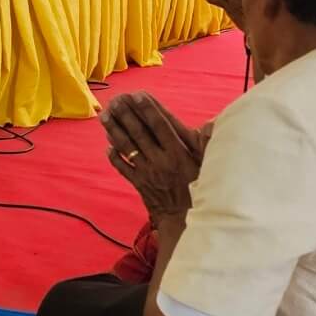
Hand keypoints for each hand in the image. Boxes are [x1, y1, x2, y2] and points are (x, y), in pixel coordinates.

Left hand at [102, 92, 203, 220]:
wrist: (186, 220)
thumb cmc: (200, 190)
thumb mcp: (207, 167)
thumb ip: (206, 145)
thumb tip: (210, 125)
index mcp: (178, 153)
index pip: (160, 125)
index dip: (148, 109)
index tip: (137, 95)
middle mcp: (160, 160)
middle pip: (139, 132)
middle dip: (126, 114)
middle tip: (115, 100)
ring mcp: (147, 172)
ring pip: (127, 147)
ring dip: (115, 130)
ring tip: (105, 116)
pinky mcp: (139, 184)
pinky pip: (123, 167)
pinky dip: (114, 156)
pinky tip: (107, 145)